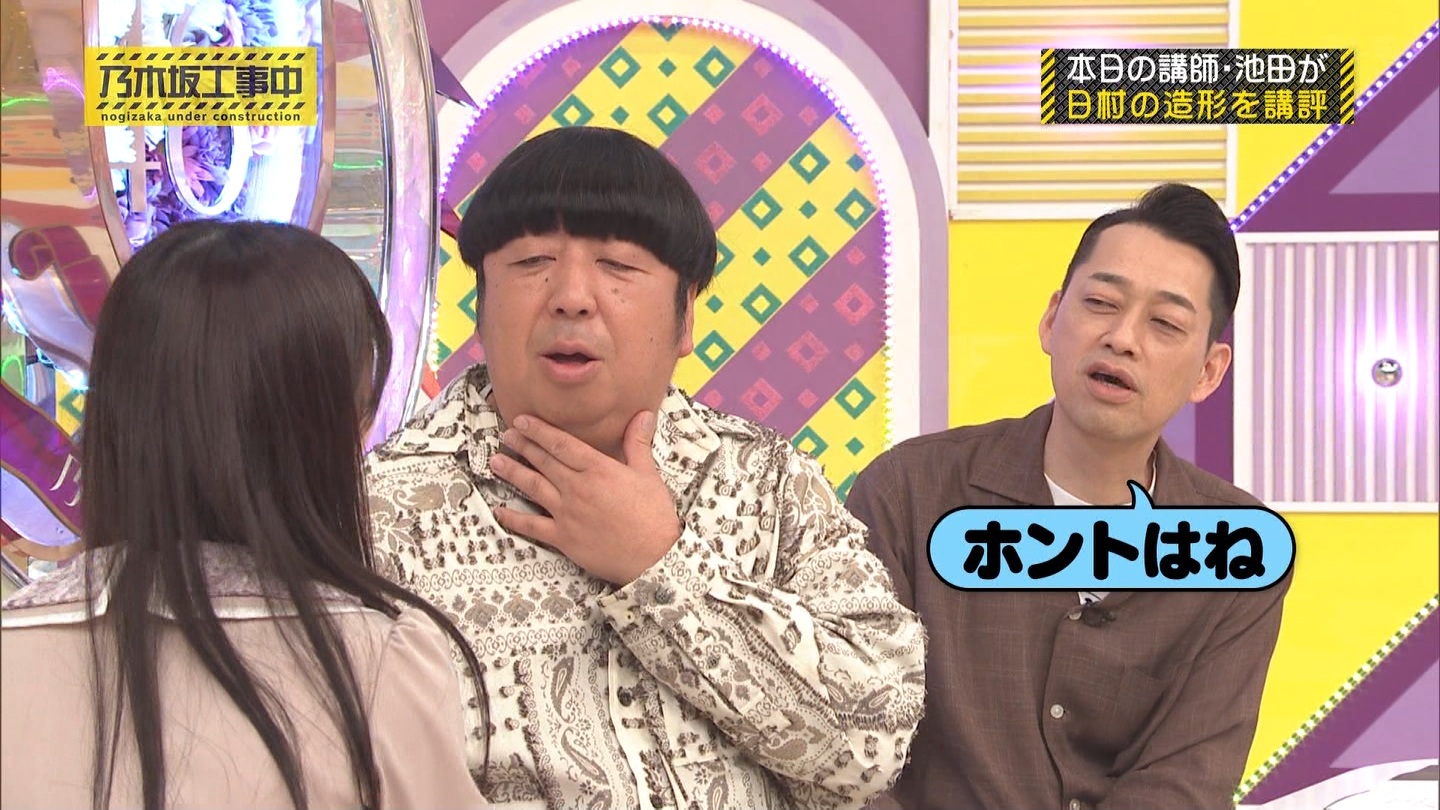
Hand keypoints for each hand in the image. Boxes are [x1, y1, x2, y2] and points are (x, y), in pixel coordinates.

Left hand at [489, 411, 682, 584]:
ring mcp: (567, 513)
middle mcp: (577, 488)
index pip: (562, 444)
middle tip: (506, 436)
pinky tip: (500, 510)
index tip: (522, 421)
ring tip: (496, 462)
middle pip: (543, 462)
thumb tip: (643, 414)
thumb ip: (638, 442)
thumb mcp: (648, 474)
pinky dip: (513, 518)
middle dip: (522, 446)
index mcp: (598, 469)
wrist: (653, 557)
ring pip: (533, 487)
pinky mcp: (563, 538)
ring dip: (512, 473)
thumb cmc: (654, 516)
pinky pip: (532, 526)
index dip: (539, 430)